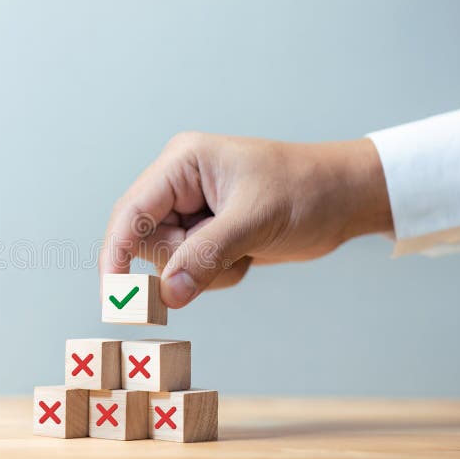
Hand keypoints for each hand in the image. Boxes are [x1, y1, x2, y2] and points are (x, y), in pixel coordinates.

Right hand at [99, 132, 392, 307]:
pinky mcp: (204, 232)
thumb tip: (167, 294)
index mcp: (182, 163)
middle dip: (180, 263)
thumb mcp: (255, 221)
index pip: (132, 211)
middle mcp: (178, 184)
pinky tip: (246, 256)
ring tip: (244, 253)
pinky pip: (189, 268)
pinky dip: (215, 274)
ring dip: (203, 271)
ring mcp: (190, 209)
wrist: (345, 199)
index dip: (117, 253)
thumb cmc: (307, 191)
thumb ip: (206, 255)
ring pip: (167, 261)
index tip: (114, 295)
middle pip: (146, 241)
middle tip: (225, 260)